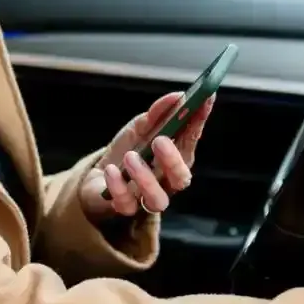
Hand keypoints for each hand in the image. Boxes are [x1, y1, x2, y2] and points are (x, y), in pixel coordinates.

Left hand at [79, 91, 215, 225]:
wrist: (97, 176)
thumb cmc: (128, 151)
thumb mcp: (140, 127)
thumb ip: (158, 113)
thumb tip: (177, 96)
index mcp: (175, 159)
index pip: (192, 140)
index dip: (199, 120)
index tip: (205, 98)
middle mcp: (166, 181)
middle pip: (181, 178)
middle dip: (173, 160)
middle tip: (160, 140)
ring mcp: (146, 198)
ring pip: (158, 199)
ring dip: (145, 177)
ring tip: (130, 157)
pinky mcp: (124, 207)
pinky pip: (125, 204)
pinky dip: (118, 186)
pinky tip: (111, 170)